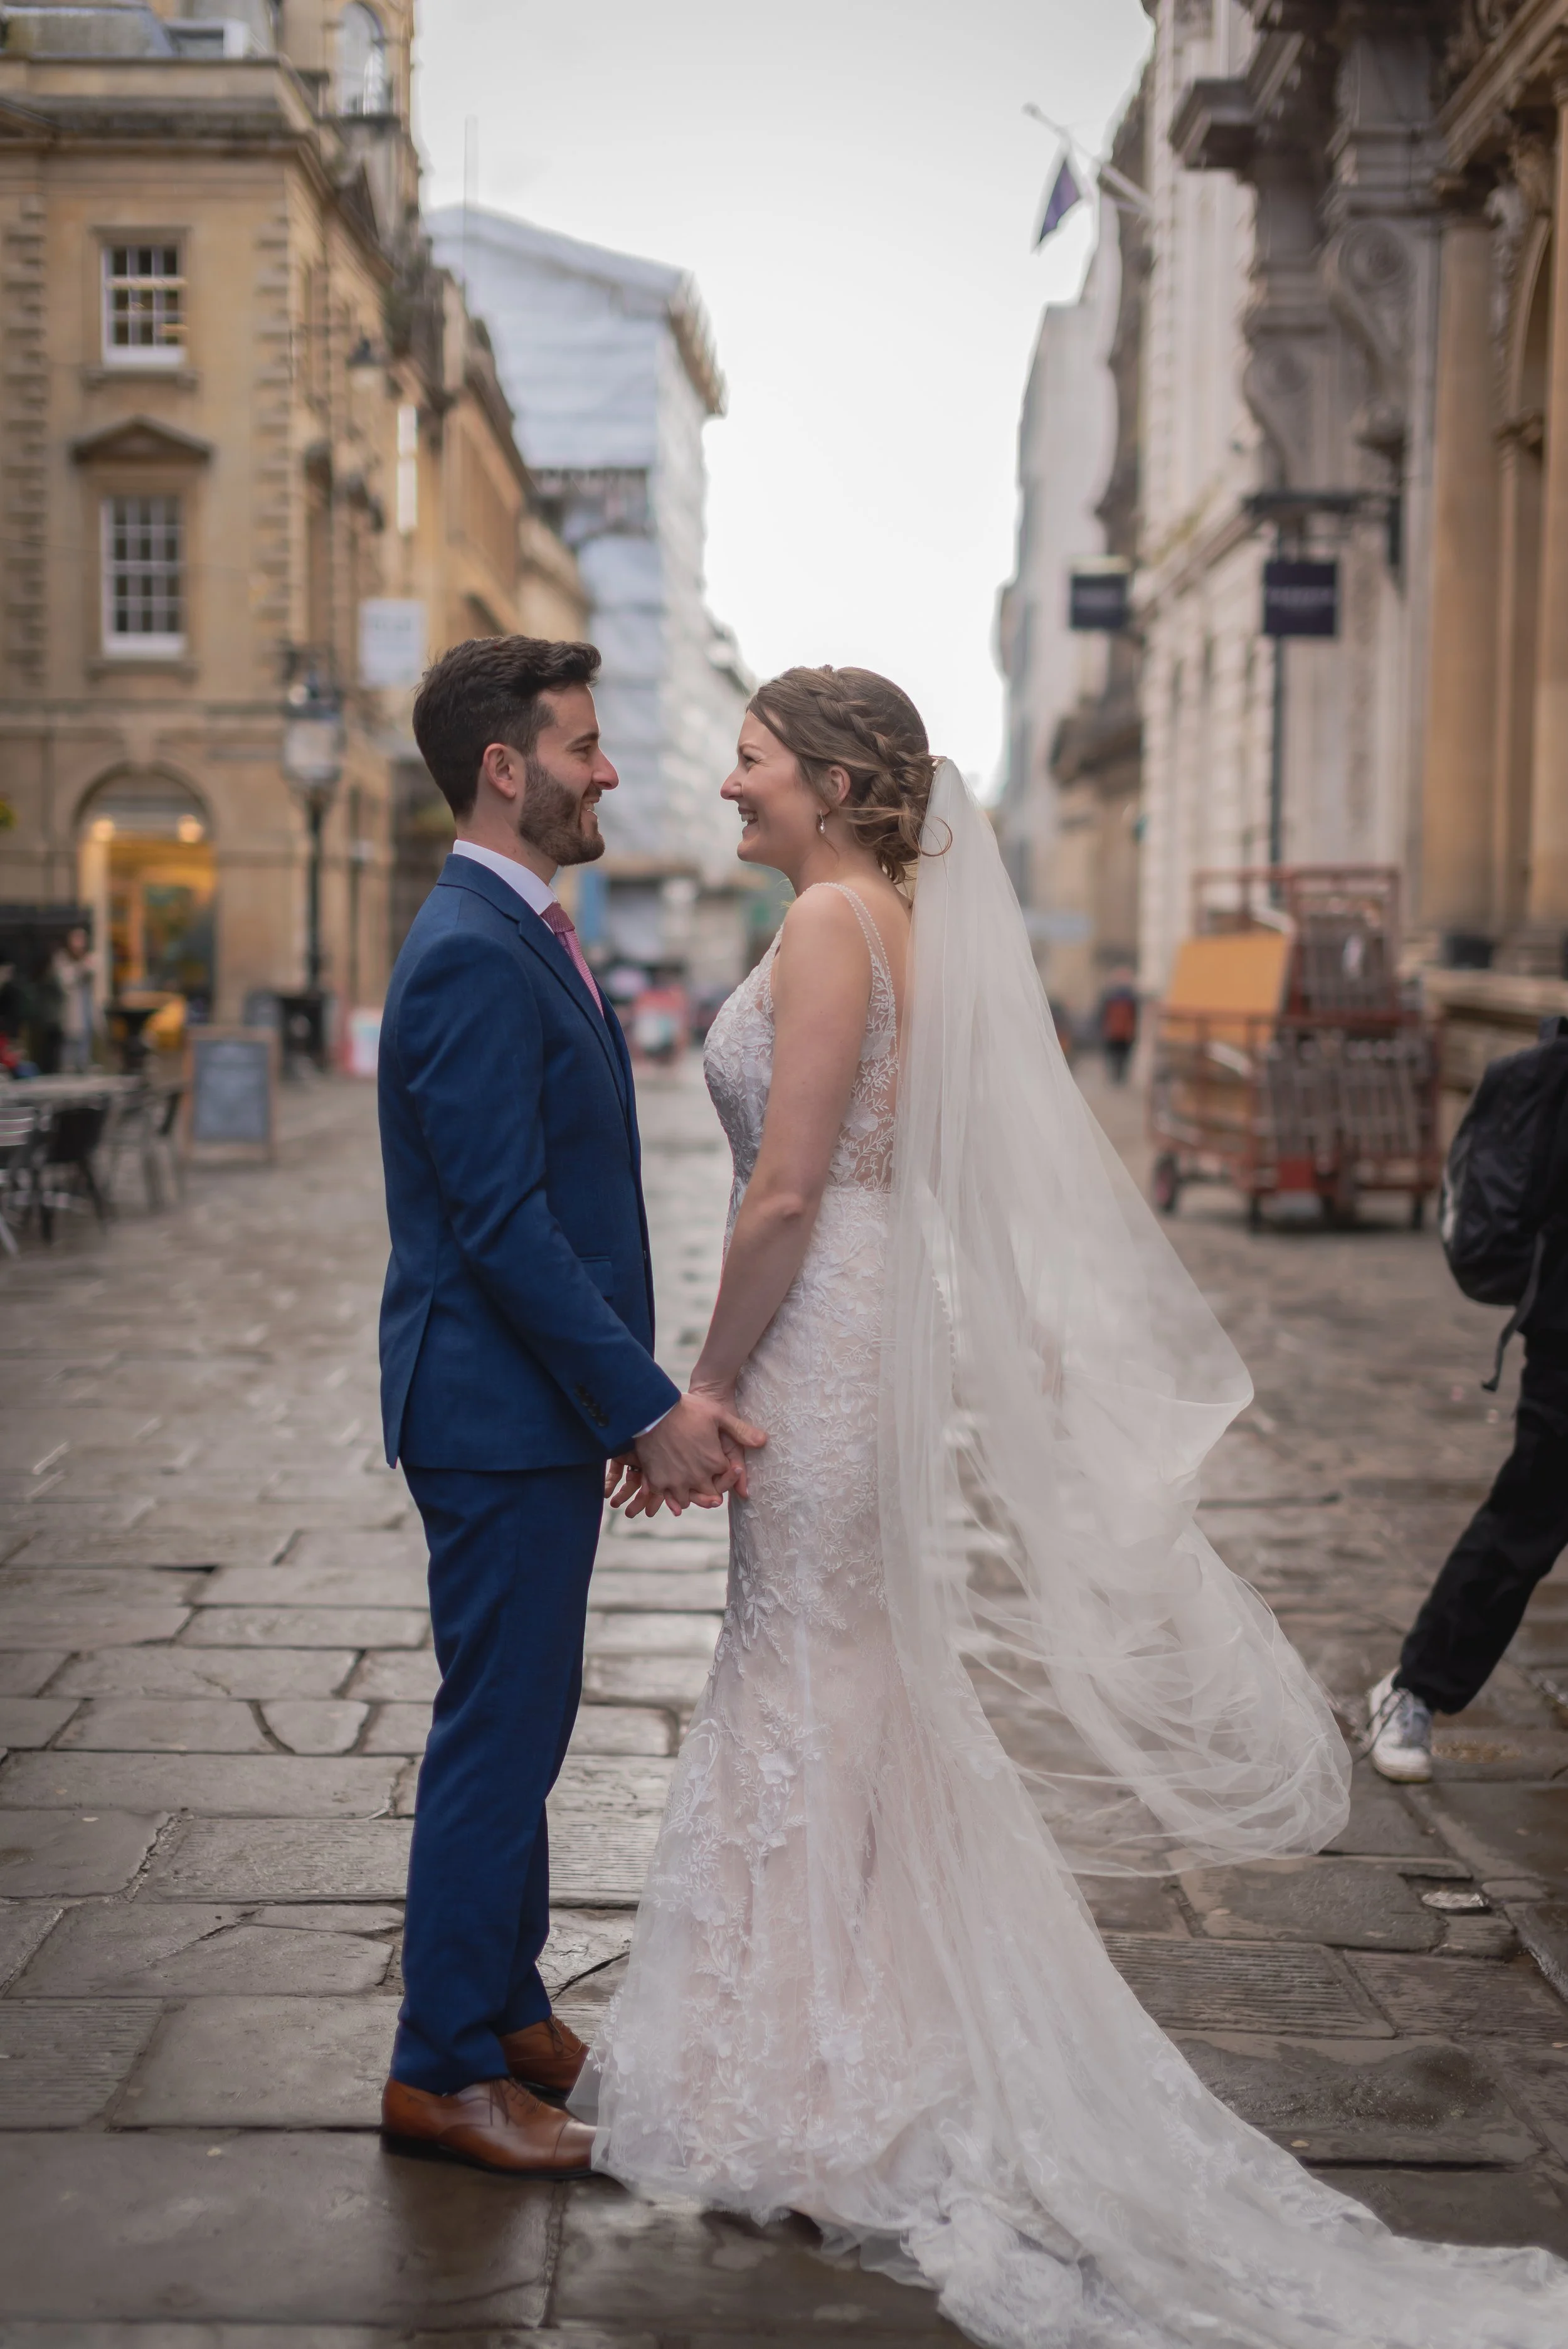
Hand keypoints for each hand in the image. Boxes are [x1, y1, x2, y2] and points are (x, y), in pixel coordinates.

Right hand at [631, 1388, 764, 1511]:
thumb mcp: (718, 1415)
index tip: (727, 1466)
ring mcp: (677, 1481)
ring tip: (692, 1487)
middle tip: (709, 1482)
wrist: (654, 1410)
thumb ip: (741, 1431)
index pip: (726, 1478)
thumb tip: (764, 1441)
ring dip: (692, 1495)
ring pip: (689, 1500)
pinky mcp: (658, 1481)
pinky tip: (673, 1493)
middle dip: (712, 1489)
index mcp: (714, 1462)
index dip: (727, 1473)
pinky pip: (667, 1499)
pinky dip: (671, 1499)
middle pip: (710, 1495)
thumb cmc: (688, 1409)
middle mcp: (697, 1476)